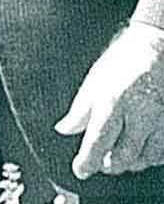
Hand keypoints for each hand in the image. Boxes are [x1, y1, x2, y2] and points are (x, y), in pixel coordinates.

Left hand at [55, 22, 163, 178]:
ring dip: (128, 162)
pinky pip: (161, 153)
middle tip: (98, 161)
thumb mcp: (94, 81)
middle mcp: (137, 116)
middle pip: (121, 158)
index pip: (97, 142)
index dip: (86, 162)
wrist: (156, 49)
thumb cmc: (123, 61)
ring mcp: (158, 122)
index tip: (80, 170)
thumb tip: (64, 129)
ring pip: (143, 160)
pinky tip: (139, 150)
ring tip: (117, 155)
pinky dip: (148, 157)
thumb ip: (80, 110)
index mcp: (112, 103)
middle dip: (107, 165)